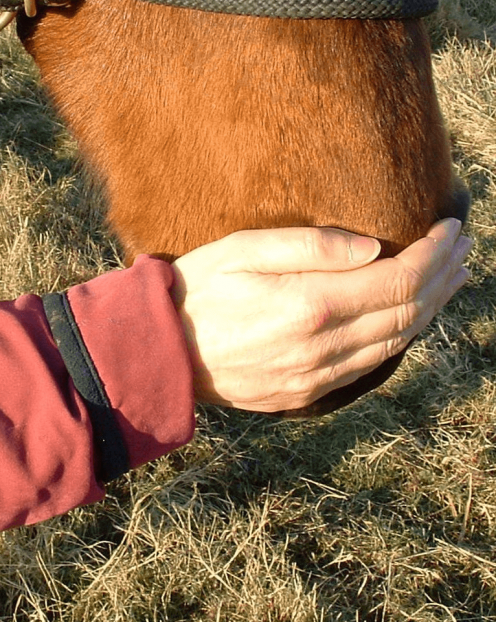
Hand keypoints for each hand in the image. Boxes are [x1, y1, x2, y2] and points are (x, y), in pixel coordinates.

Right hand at [169, 220, 470, 412]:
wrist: (156, 354)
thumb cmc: (192, 290)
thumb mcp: (240, 248)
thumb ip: (309, 245)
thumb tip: (372, 249)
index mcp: (309, 305)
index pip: (398, 280)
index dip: (433, 253)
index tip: (450, 227)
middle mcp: (321, 348)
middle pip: (408, 314)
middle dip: (444, 277)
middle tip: (465, 249)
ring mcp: (315, 377)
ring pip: (395, 344)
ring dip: (431, 310)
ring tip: (451, 280)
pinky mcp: (304, 394)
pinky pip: (369, 368)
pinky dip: (399, 339)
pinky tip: (407, 320)